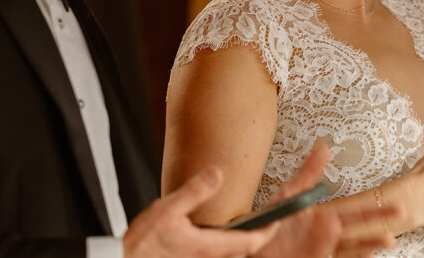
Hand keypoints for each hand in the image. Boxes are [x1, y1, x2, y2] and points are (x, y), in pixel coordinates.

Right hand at [123, 167, 276, 257]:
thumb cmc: (144, 243)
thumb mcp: (168, 209)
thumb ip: (195, 191)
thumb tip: (217, 174)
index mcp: (209, 246)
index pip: (251, 241)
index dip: (269, 231)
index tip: (280, 220)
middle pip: (245, 249)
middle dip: (258, 236)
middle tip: (270, 220)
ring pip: (231, 253)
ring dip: (243, 241)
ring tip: (251, 225)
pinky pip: (217, 255)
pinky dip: (227, 245)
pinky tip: (221, 233)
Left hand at [254, 145, 402, 257]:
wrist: (250, 246)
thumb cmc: (268, 222)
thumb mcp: (287, 196)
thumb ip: (306, 175)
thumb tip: (324, 147)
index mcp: (322, 217)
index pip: (352, 212)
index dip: (373, 210)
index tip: (395, 203)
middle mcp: (325, 236)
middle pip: (357, 231)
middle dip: (379, 225)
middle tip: (401, 215)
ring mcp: (320, 250)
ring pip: (350, 247)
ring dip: (368, 242)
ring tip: (388, 238)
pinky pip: (336, 257)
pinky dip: (352, 255)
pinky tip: (366, 253)